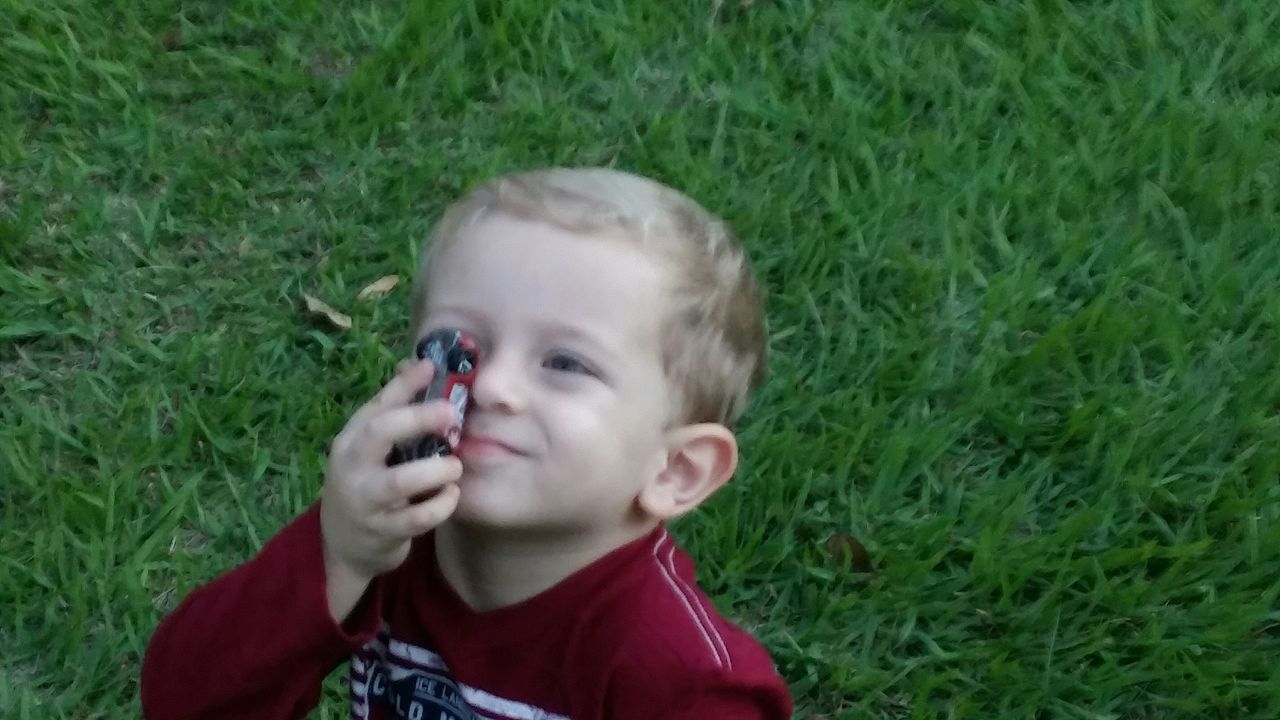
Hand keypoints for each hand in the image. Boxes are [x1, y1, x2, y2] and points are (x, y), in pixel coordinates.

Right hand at [319, 359, 462, 621]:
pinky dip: (441, 505)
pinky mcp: (383, 531)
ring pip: (398, 481)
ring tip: (455, 465)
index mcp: (352, 439)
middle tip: (452, 415)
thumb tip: (420, 363)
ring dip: (435, 470)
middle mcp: (353, 465)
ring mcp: (365, 500)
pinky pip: (417, 518)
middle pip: (380, 432)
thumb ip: (394, 408)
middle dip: (417, 418)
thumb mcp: (372, 446)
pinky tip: (451, 495)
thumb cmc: (368, 481)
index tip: (432, 366)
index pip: (377, 404)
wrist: (343, 542)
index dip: (404, 384)